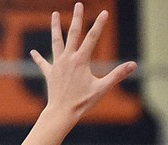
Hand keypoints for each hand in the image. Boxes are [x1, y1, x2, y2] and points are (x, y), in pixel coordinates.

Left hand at [30, 3, 136, 119]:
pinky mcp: (50, 73)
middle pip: (73, 34)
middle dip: (77, 18)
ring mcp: (57, 64)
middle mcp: (68, 58)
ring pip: (56, 42)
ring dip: (56, 27)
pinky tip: (34, 51)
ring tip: (55, 14)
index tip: (104, 13)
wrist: (62, 112)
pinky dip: (39, 57)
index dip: (99, 24)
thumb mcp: (103, 88)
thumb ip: (118, 75)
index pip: (92, 38)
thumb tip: (133, 65)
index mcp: (81, 60)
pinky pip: (43, 63)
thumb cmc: (83, 102)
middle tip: (78, 4)